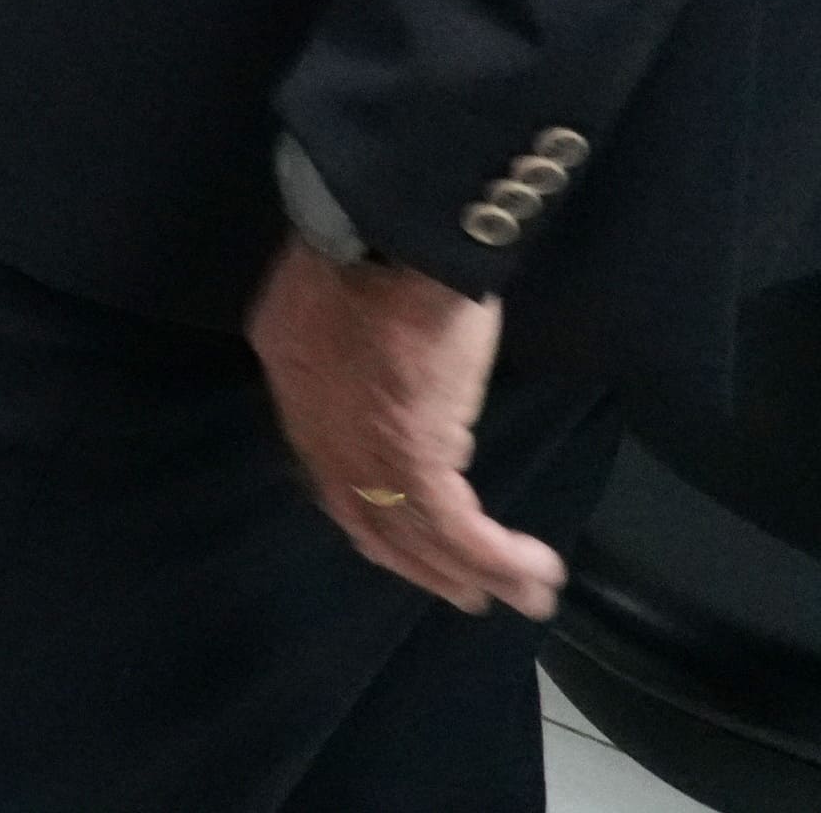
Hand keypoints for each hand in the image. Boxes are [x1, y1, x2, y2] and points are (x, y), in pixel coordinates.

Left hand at [246, 243, 559, 617]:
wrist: (391, 225)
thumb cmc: (380, 239)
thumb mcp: (342, 290)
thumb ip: (350, 338)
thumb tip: (381, 365)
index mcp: (292, 369)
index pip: (324, 465)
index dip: (365, 505)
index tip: (401, 534)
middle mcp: (310, 416)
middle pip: (360, 510)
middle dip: (412, 557)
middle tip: (458, 591)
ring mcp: (356, 439)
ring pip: (410, 528)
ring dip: (466, 570)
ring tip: (518, 596)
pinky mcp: (410, 449)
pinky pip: (450, 524)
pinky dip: (491, 556)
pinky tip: (529, 572)